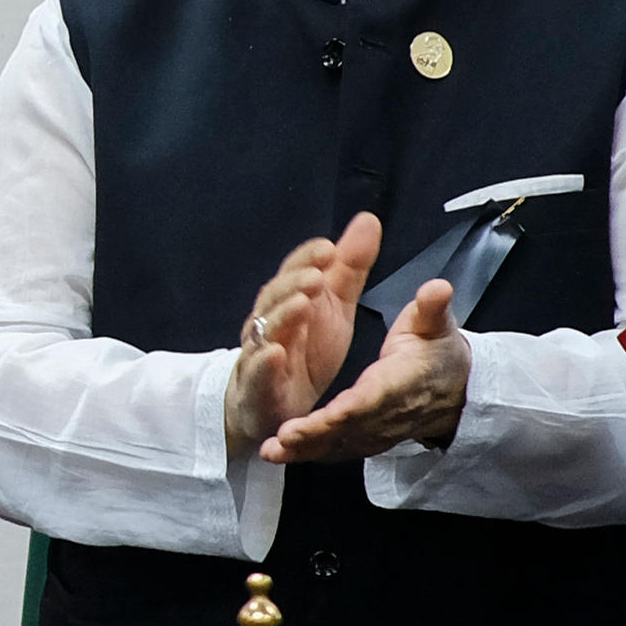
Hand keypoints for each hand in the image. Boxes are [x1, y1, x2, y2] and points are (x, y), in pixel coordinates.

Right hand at [223, 217, 377, 455]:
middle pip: (275, 297)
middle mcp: (269, 322)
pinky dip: (264, 363)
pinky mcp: (258, 388)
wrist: (273, 406)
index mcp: (290, 299)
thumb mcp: (335, 307)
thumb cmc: (306, 351)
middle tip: (316, 276)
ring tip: (302, 304)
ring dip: (281, 316)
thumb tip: (368, 219)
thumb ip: (349, 268)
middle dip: (293, 284)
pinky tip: (276, 353)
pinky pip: (257, 374)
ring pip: (265, 330)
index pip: (293, 271)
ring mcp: (260, 353)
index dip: (307, 259)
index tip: (329, 249)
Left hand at [270, 275, 471, 462]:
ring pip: (336, 444)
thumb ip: (432, 310)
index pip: (370, 399)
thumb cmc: (438, 354)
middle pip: (346, 428)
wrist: (456, 393)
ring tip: (270, 451)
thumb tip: (438, 287)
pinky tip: (278, 454)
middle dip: (314, 433)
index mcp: (398, 383)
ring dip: (303, 449)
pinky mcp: (365, 439)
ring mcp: (374, 431)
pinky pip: (334, 449)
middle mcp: (383, 413)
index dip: (347, 410)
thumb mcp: (438, 327)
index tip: (324, 416)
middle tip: (281, 438)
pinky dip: (307, 453)